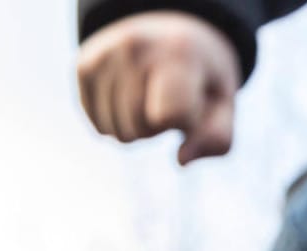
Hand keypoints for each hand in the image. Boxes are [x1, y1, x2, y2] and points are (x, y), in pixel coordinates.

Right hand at [77, 12, 240, 164]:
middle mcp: (135, 46)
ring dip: (136, 127)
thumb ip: (217, 138)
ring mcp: (104, 54)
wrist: (171, 34)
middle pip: (139, 129)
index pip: (170, 116)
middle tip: (168, 97)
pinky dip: (116, 122)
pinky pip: (99, 127)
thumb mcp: (223, 104)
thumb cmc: (201, 78)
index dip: (186, 122)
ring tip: (148, 96)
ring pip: (116, 133)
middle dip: (159, 127)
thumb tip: (181, 160)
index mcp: (177, 53)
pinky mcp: (83, 66)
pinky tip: (129, 97)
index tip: (193, 101)